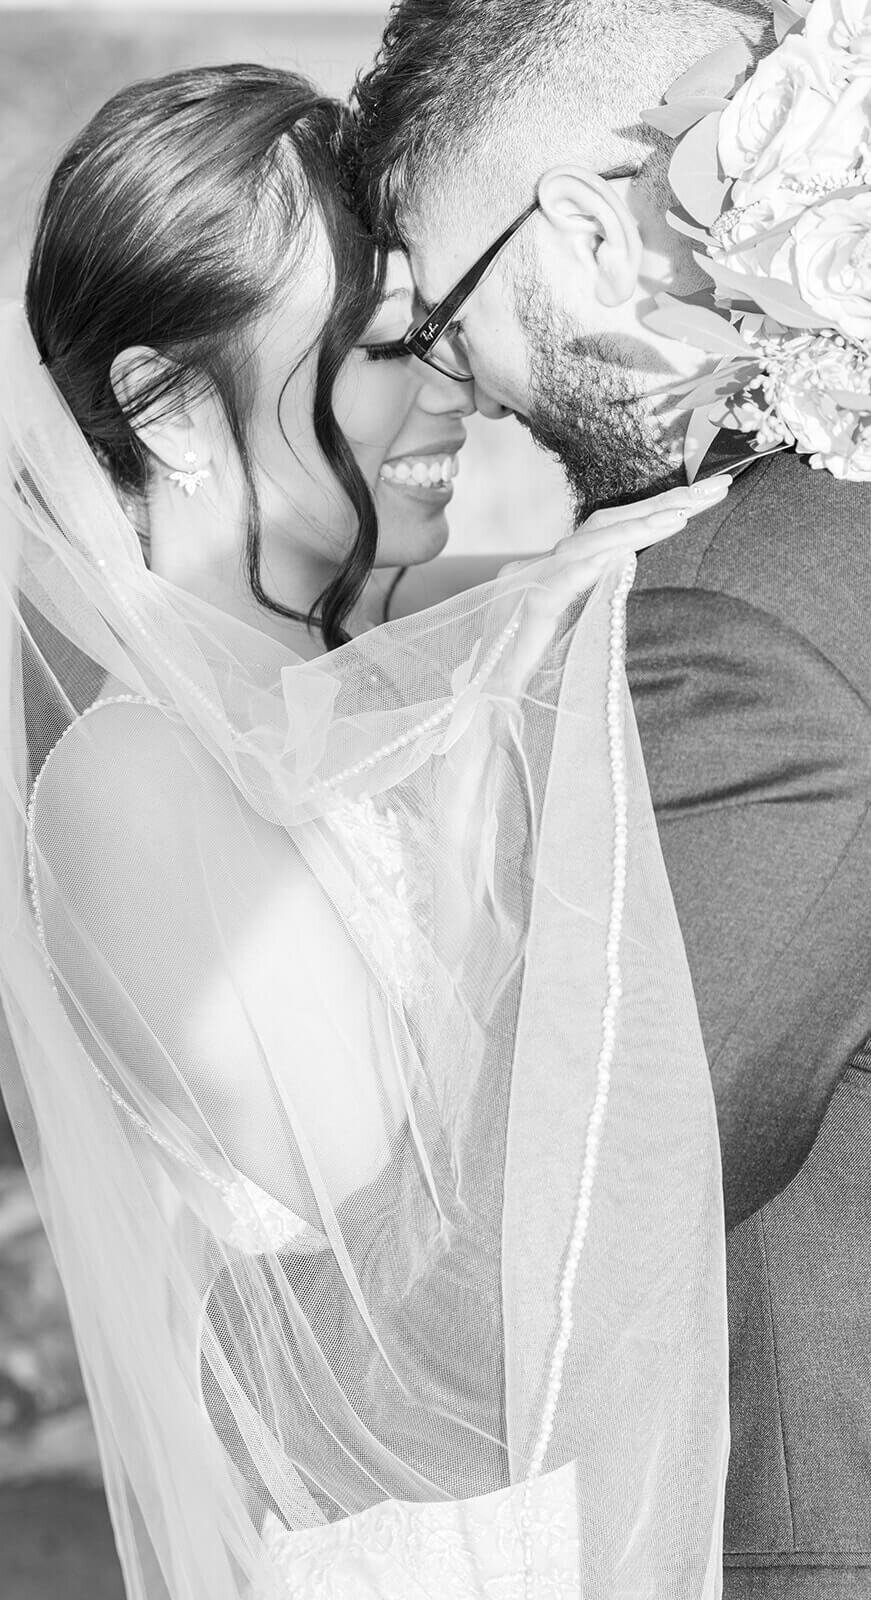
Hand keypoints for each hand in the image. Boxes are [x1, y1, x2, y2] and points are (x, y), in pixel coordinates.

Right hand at [494, 474, 732, 688]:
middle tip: (717, 488)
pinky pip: (565, 579)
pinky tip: (627, 552)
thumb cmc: (522, 679)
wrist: (483, 710)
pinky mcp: (526, 611)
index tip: (704, 498)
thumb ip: (593, 600)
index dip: (654, 512)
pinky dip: (596, 563)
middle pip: (605, 524)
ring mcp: (530, 585)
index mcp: (552, 573)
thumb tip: (624, 569)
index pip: (608, 533)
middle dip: (663, 502)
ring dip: (640, 526)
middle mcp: (539, 569)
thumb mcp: (569, 635)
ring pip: (589, 542)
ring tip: (685, 514)